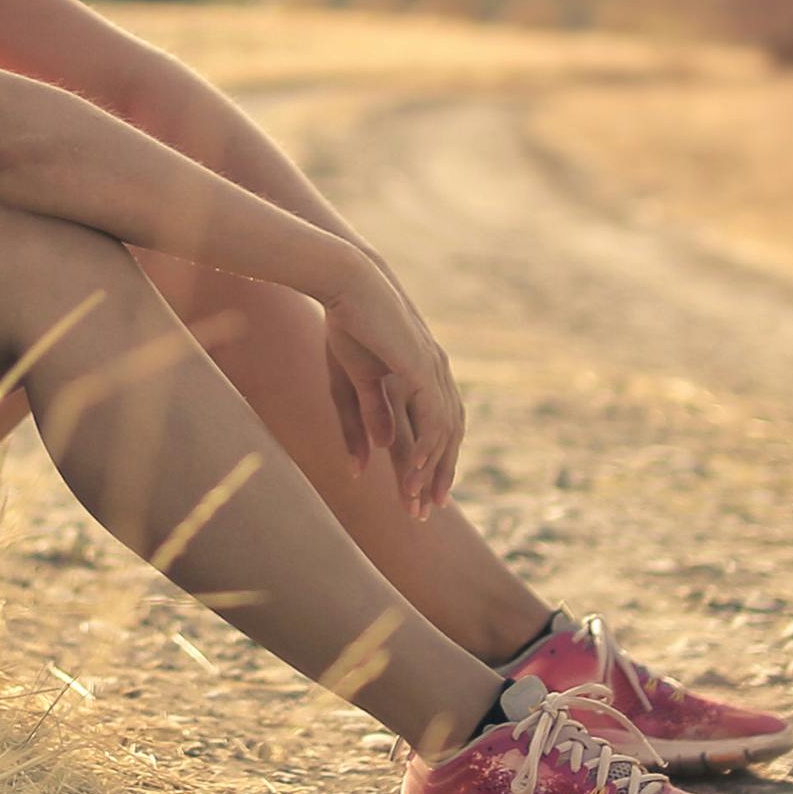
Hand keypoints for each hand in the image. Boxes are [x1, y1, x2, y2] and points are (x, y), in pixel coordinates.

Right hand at [314, 254, 464, 517]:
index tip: (421, 495)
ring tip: (416, 501)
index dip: (431, 462)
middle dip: (437, 475)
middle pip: (446, 436)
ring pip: (444, 433)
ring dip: (431, 470)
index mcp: (421, 374)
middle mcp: (435, 374)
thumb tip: (367, 466)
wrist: (347, 281)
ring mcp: (434, 371)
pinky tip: (414, 472)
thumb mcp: (350, 383)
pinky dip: (426, 449)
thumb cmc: (346, 323)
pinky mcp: (423, 369)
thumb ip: (361, 422)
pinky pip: (433, 419)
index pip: (436, 427)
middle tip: (428, 512)